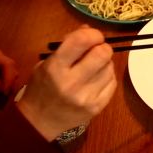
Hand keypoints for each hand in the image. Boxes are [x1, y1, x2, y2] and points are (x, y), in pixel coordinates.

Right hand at [16, 26, 116, 140]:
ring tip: (93, 68)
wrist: (40, 122)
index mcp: (55, 68)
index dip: (93, 34)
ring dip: (105, 63)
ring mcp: (86, 97)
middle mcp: (72, 82)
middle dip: (103, 47)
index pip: (81, 41)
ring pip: (110, 68)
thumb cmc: (41, 88)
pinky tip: (96, 79)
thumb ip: (67, 45)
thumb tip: (89, 30)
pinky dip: (107, 77)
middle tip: (97, 50)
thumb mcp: (46, 63)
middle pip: (102, 54)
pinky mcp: (97, 107)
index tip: (93, 37)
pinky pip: (112, 83)